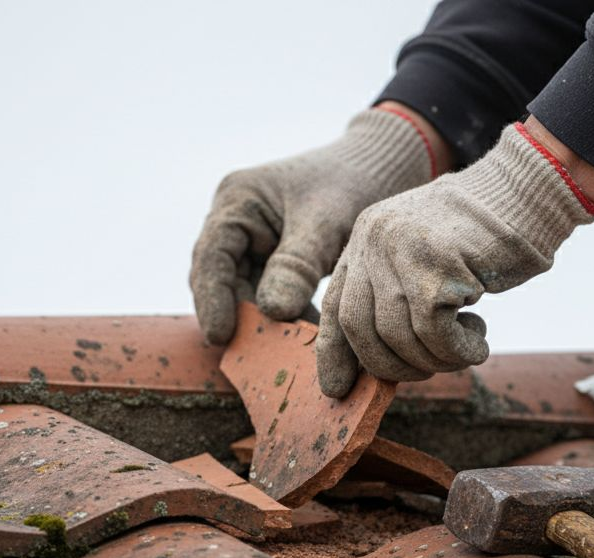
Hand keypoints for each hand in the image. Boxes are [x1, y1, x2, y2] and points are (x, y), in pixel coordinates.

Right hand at [190, 107, 439, 343]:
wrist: (381, 166)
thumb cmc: (352, 181)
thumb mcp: (324, 222)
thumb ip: (296, 266)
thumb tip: (273, 313)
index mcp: (237, 200)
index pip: (212, 255)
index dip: (212, 299)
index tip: (221, 336)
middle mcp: (236, 221)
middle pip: (222, 279)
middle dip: (239, 317)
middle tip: (257, 355)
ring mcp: (253, 241)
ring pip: (245, 292)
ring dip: (263, 322)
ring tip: (286, 352)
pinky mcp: (274, 259)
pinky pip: (270, 295)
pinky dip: (285, 316)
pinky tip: (306, 336)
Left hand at [315, 122, 593, 397]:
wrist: (527, 192)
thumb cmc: (482, 234)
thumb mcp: (423, 254)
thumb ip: (395, 291)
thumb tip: (378, 360)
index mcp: (365, 236)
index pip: (334, 304)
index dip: (333, 352)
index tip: (337, 388)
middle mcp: (374, 239)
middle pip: (359, 327)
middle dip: (390, 365)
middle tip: (426, 370)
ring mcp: (403, 250)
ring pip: (399, 336)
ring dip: (435, 359)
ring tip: (464, 349)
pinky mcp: (437, 268)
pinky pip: (434, 334)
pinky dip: (458, 352)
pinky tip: (479, 342)